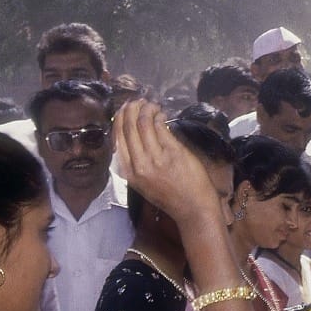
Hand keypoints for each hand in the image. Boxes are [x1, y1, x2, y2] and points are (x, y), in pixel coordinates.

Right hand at [113, 100, 221, 225]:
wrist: (193, 208)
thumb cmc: (170, 197)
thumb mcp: (144, 185)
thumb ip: (136, 164)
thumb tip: (131, 139)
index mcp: (130, 173)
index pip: (118, 140)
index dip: (119, 120)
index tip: (123, 110)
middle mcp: (139, 164)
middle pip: (128, 128)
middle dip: (130, 110)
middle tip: (137, 101)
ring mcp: (156, 158)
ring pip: (143, 124)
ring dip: (146, 110)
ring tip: (151, 105)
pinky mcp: (173, 152)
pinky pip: (161, 127)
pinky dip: (159, 116)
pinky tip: (161, 114)